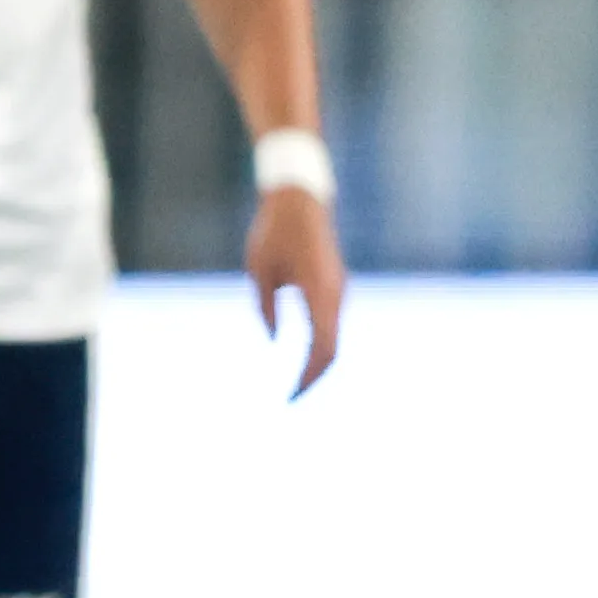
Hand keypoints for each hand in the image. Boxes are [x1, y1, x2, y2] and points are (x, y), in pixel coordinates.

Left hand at [248, 185, 345, 396]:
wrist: (299, 199)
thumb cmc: (274, 232)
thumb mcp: (260, 270)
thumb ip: (266, 308)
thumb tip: (275, 342)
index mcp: (319, 294)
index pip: (323, 349)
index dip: (309, 376)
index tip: (292, 395)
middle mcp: (336, 296)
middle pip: (332, 349)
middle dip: (315, 376)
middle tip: (293, 397)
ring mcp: (338, 290)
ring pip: (334, 337)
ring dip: (318, 362)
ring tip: (297, 384)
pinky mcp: (334, 286)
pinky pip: (331, 324)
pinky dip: (321, 345)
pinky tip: (306, 358)